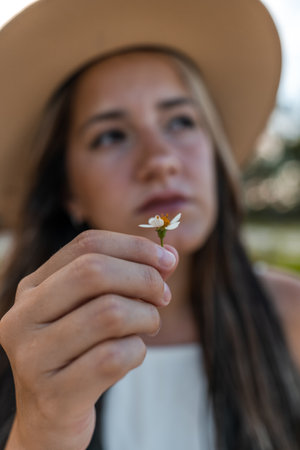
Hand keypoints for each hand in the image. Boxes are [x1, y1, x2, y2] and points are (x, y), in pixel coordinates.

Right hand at [0, 230, 177, 449]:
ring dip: (146, 317)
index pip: (86, 245)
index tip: (168, 259)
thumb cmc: (79, 352)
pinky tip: (133, 355)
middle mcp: (23, 317)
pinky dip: (137, 351)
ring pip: (109, 313)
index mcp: (33, 288)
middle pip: (94, 272)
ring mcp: (32, 357)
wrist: (51, 417)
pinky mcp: (53, 395)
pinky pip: (114, 358)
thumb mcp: (95, 308)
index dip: (134, 247)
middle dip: (144, 278)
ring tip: (148, 327)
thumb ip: (128, 278)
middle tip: (164, 296)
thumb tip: (171, 254)